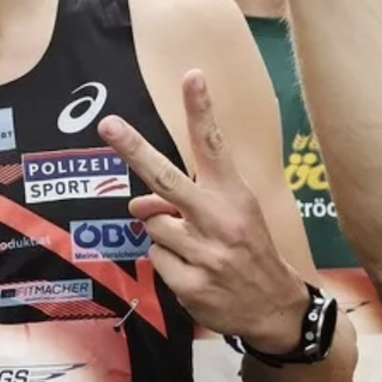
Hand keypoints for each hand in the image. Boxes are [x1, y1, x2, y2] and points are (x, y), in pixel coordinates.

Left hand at [100, 72, 305, 350]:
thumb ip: (187, 199)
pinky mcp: (190, 283)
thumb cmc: (246, 248)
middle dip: (134, 149)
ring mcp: (205, 253)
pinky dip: (166, 261)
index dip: (201, 110)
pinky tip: (193, 271)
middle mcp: (219, 219)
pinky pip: (155, 258)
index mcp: (234, 194)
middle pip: (165, 178)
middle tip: (108, 124)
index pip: (214, 145)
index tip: (192, 75)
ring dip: (162, 232)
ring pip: (151, 224)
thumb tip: (139, 202)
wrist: (273, 307)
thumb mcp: (234, 214)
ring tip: (193, 247)